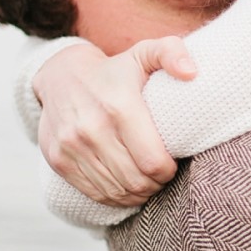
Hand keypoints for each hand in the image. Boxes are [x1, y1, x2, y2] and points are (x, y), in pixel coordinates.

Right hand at [33, 37, 195, 206]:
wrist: (61, 76)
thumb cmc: (114, 71)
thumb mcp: (144, 53)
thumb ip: (172, 53)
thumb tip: (192, 73)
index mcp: (120, 106)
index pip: (152, 161)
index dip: (168, 171)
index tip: (172, 164)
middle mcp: (92, 128)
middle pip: (136, 180)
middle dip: (155, 185)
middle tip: (160, 176)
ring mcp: (72, 146)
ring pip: (116, 191)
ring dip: (136, 194)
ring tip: (145, 182)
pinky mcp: (58, 159)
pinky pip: (93, 193)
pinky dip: (114, 197)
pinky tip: (124, 187)